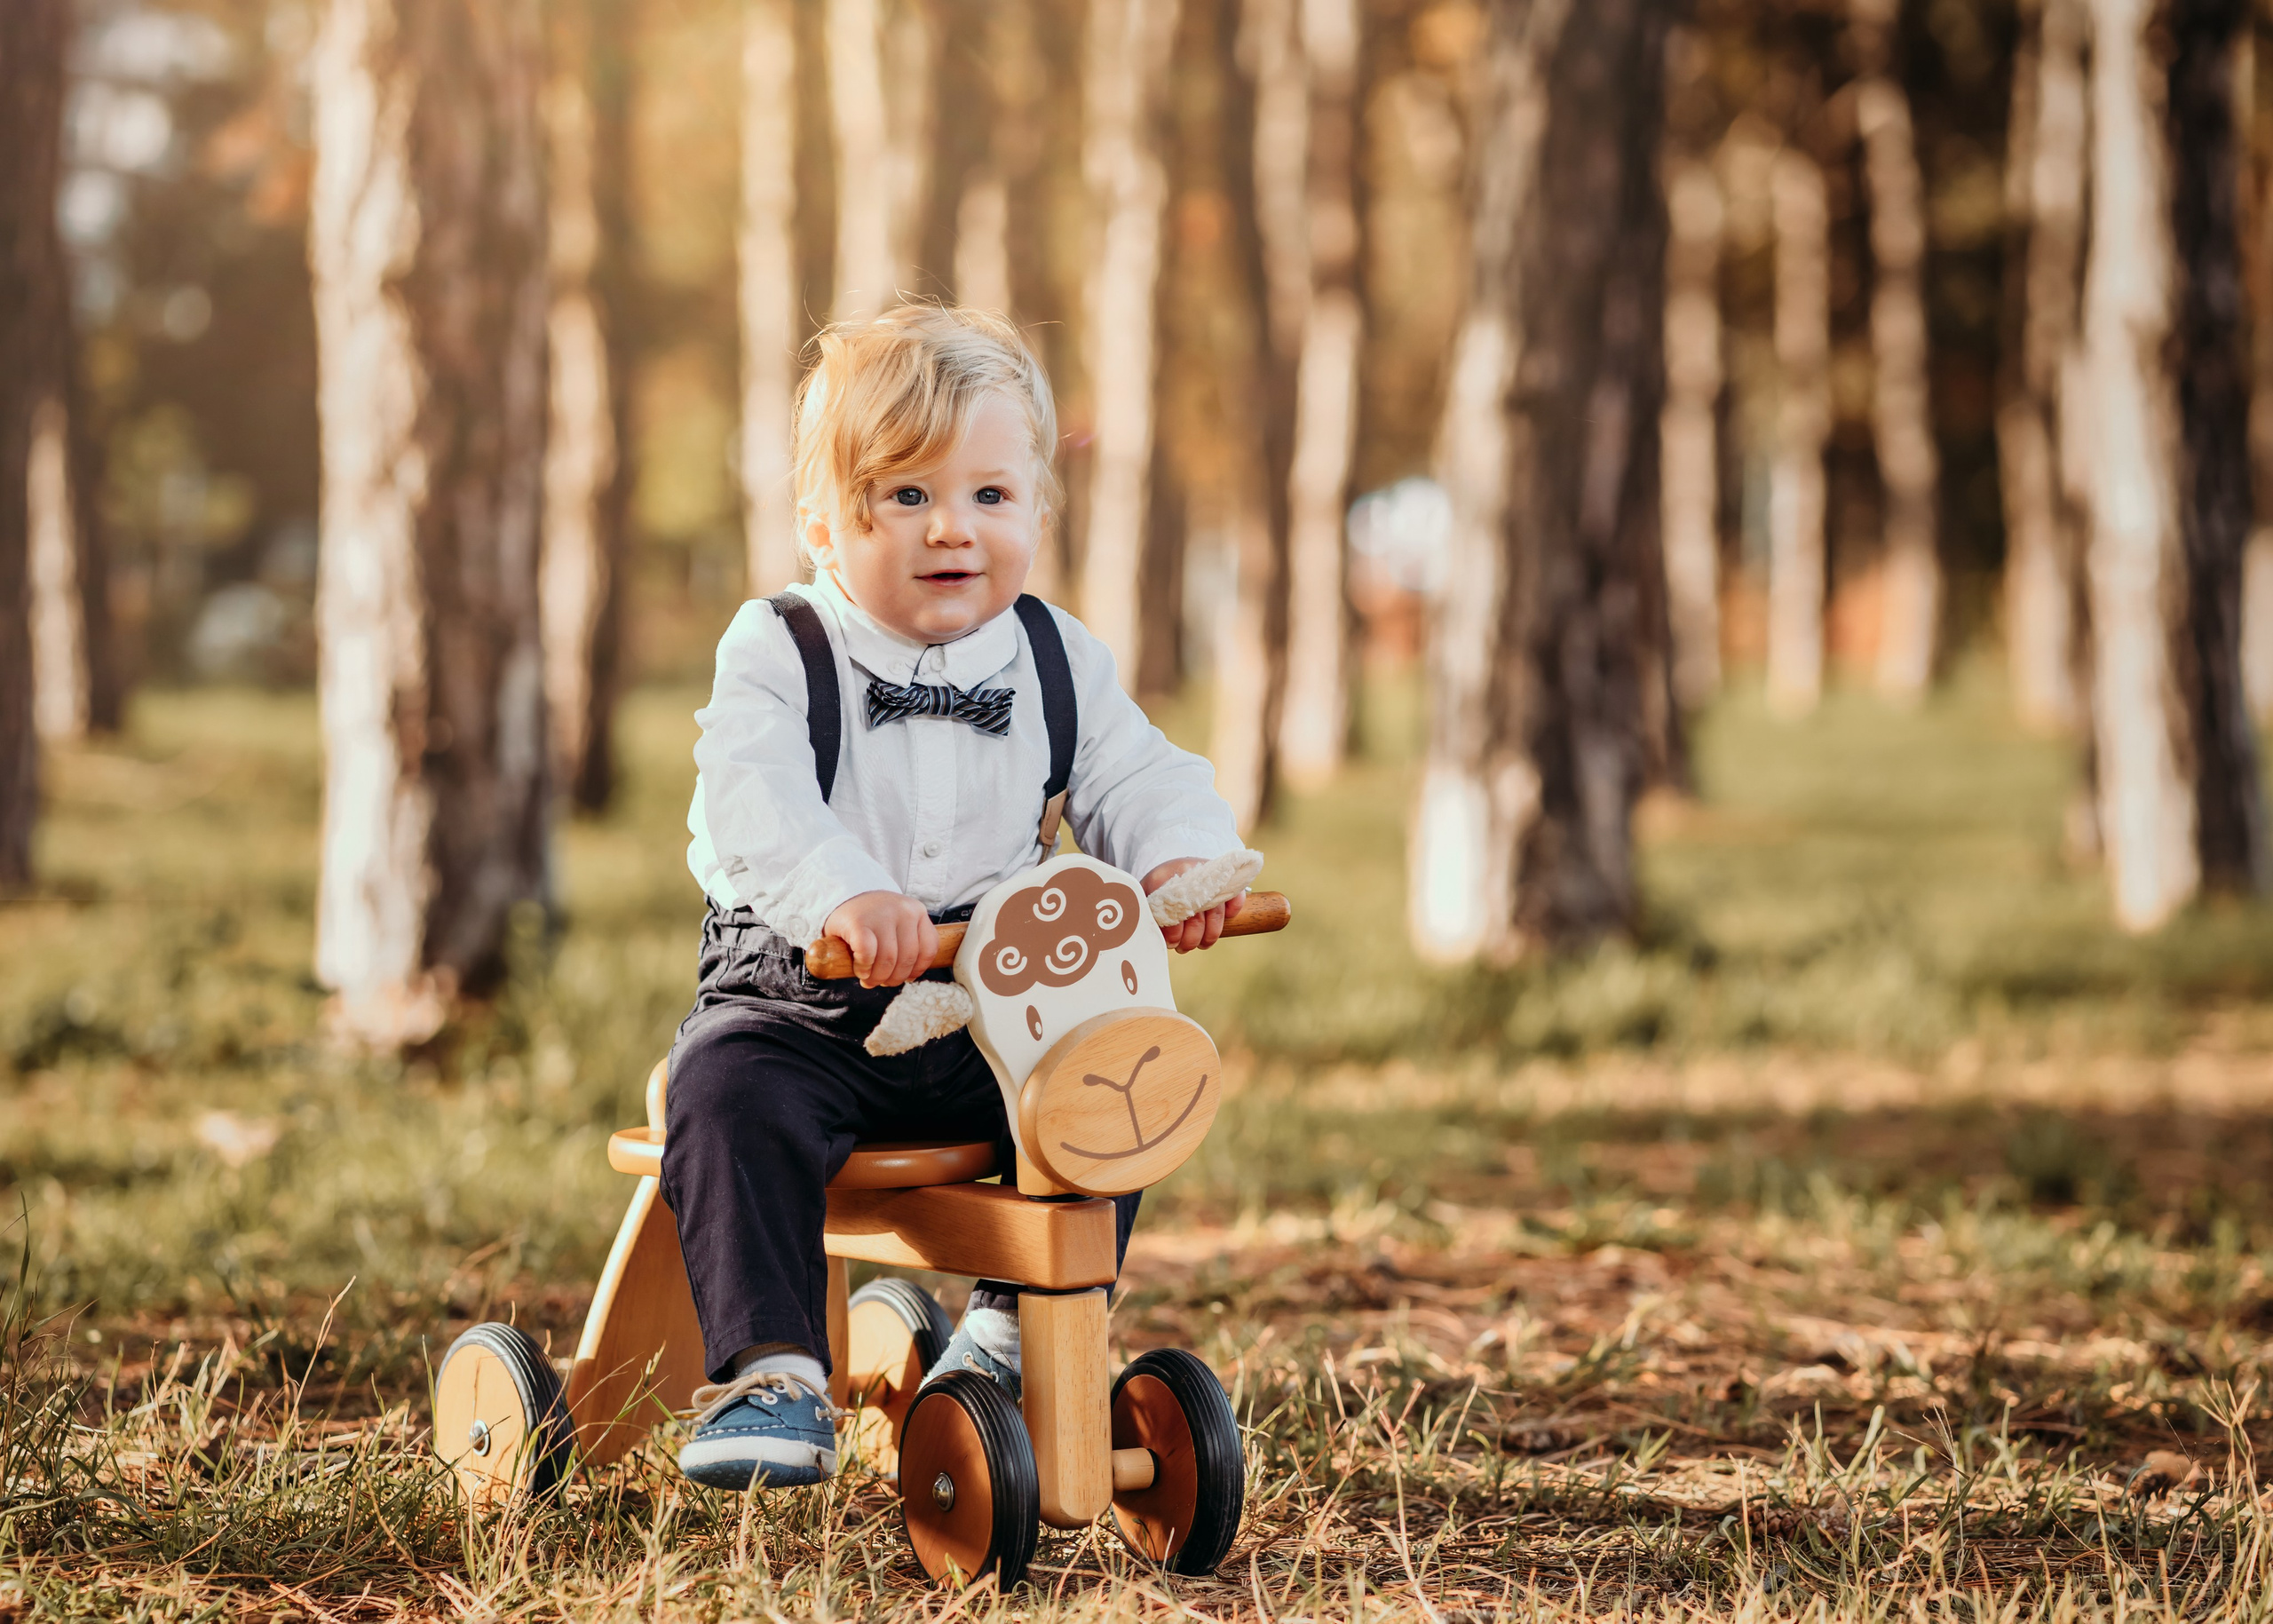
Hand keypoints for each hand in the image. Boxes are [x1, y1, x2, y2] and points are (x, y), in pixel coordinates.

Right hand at [821, 891, 937, 986]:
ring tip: (869, 979)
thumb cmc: (873, 918)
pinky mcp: (858, 922)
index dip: (917, 969)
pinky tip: (860, 970)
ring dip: (878, 977)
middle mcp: (903, 911)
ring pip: (888, 959)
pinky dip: (864, 967)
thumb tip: (910, 977)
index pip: (929, 949)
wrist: (844, 897)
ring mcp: (881, 915)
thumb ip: (909, 944)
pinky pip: (867, 954)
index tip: (906, 977)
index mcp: (917, 911)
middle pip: (907, 958)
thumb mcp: (899, 923)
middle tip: (882, 982)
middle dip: (894, 978)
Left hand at [1141, 859, 1245, 953]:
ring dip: (1209, 936)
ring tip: (1199, 944)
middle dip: (1190, 939)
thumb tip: (1141, 940)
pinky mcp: (1225, 878)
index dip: (1172, 932)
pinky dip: (1232, 912)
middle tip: (1183, 947)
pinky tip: (1224, 921)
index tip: (1171, 943)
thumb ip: (1142, 914)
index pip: (1171, 910)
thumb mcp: (1143, 896)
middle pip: (1195, 916)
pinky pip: (1235, 897)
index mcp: (1163, 878)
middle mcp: (1188, 873)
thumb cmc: (1157, 889)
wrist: (1174, 864)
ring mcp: (1209, 876)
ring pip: (1216, 913)